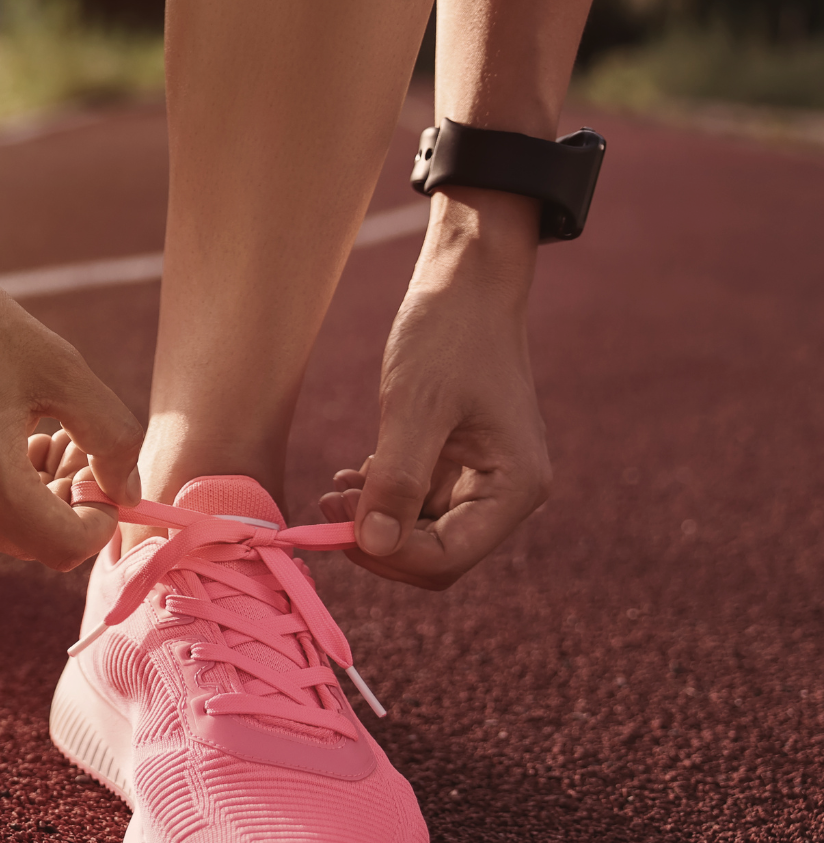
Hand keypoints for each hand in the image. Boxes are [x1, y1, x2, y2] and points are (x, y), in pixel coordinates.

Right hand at [0, 241, 142, 569]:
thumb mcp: (63, 370)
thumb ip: (113, 437)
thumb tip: (129, 491)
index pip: (64, 547)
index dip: (101, 521)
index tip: (107, 475)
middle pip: (32, 545)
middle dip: (68, 505)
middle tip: (77, 444)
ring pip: (0, 531)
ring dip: (35, 497)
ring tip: (43, 432)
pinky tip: (3, 433)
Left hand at [318, 190, 550, 588]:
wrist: (466, 285)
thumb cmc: (449, 336)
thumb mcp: (415, 406)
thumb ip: (397, 480)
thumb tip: (373, 546)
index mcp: (515, 487)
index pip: (448, 558)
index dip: (389, 554)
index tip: (335, 525)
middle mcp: (508, 493)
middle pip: (437, 556)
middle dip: (379, 542)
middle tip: (328, 508)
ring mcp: (484, 480)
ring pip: (422, 534)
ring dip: (375, 522)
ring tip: (333, 492)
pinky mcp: (459, 464)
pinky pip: (418, 504)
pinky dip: (382, 499)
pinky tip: (350, 479)